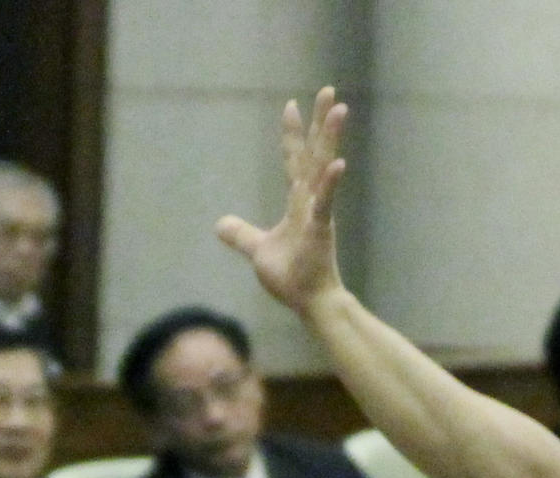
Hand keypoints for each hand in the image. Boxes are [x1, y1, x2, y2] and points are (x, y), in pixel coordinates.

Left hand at [215, 86, 349, 314]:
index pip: (294, 160)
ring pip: (323, 167)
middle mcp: (311, 201)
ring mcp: (318, 213)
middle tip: (329, 91)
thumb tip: (220, 225)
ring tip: (339, 110)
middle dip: (321, 122)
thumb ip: (241, 235)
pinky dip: (329, 184)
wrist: (310, 304)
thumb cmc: (292, 278)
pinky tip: (337, 164)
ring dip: (330, 138)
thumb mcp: (258, 251)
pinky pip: (325, 203)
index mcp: (298, 203)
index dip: (293, 134)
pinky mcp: (321, 230)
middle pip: (314, 153)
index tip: (292, 104)